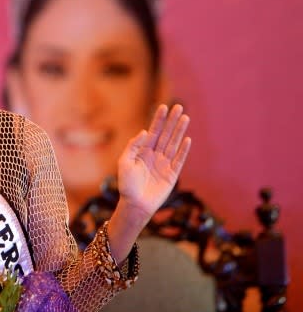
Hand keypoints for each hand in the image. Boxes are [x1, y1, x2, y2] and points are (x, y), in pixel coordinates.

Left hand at [117, 104, 190, 221]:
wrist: (135, 204)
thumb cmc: (127, 185)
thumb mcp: (124, 162)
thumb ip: (133, 146)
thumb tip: (144, 132)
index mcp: (143, 151)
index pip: (153, 131)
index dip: (158, 119)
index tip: (164, 106)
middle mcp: (155, 155)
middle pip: (165, 134)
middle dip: (172, 121)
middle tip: (179, 107)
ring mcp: (164, 164)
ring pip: (173, 144)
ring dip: (179, 131)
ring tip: (185, 118)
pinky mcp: (171, 175)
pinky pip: (179, 160)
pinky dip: (183, 150)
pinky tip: (187, 139)